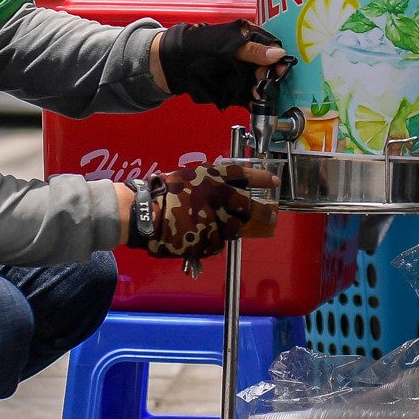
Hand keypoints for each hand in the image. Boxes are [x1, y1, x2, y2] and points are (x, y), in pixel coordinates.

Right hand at [126, 163, 278, 259]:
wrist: (144, 212)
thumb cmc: (163, 192)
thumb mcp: (189, 177)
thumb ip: (211, 182)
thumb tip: (229, 189)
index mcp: (213, 178)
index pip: (245, 175)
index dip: (262, 178)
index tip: (274, 181)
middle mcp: (219, 197)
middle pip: (248, 206)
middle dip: (262, 212)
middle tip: (270, 216)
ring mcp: (214, 220)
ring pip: (234, 228)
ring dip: (232, 228)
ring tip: (221, 227)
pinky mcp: (207, 240)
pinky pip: (217, 243)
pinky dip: (213, 242)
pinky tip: (201, 237)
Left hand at [153, 20, 290, 108]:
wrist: (175, 64)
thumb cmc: (198, 45)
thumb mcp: (228, 45)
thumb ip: (253, 51)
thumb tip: (278, 54)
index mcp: (249, 37)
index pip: (272, 47)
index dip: (278, 59)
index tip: (281, 68)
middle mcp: (249, 56)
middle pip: (269, 68)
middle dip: (270, 76)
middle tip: (264, 81)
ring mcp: (242, 73)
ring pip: (262, 83)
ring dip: (264, 90)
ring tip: (258, 94)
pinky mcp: (236, 88)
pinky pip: (251, 97)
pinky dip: (255, 102)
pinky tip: (256, 104)